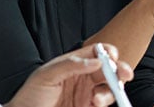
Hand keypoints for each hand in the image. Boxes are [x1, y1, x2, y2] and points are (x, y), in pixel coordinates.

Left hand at [5, 43, 133, 106]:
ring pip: (109, 87)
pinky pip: (104, 103)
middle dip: (119, 70)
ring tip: (98, 98)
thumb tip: (95, 60)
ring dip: (110, 90)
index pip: (97, 53)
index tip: (112, 57)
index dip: (108, 52)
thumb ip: (71, 64)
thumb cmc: (29, 96)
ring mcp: (86, 94)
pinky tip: (96, 103)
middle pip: (109, 69)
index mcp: (74, 63)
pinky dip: (105, 103)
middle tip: (124, 73)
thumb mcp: (46, 75)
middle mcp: (83, 77)